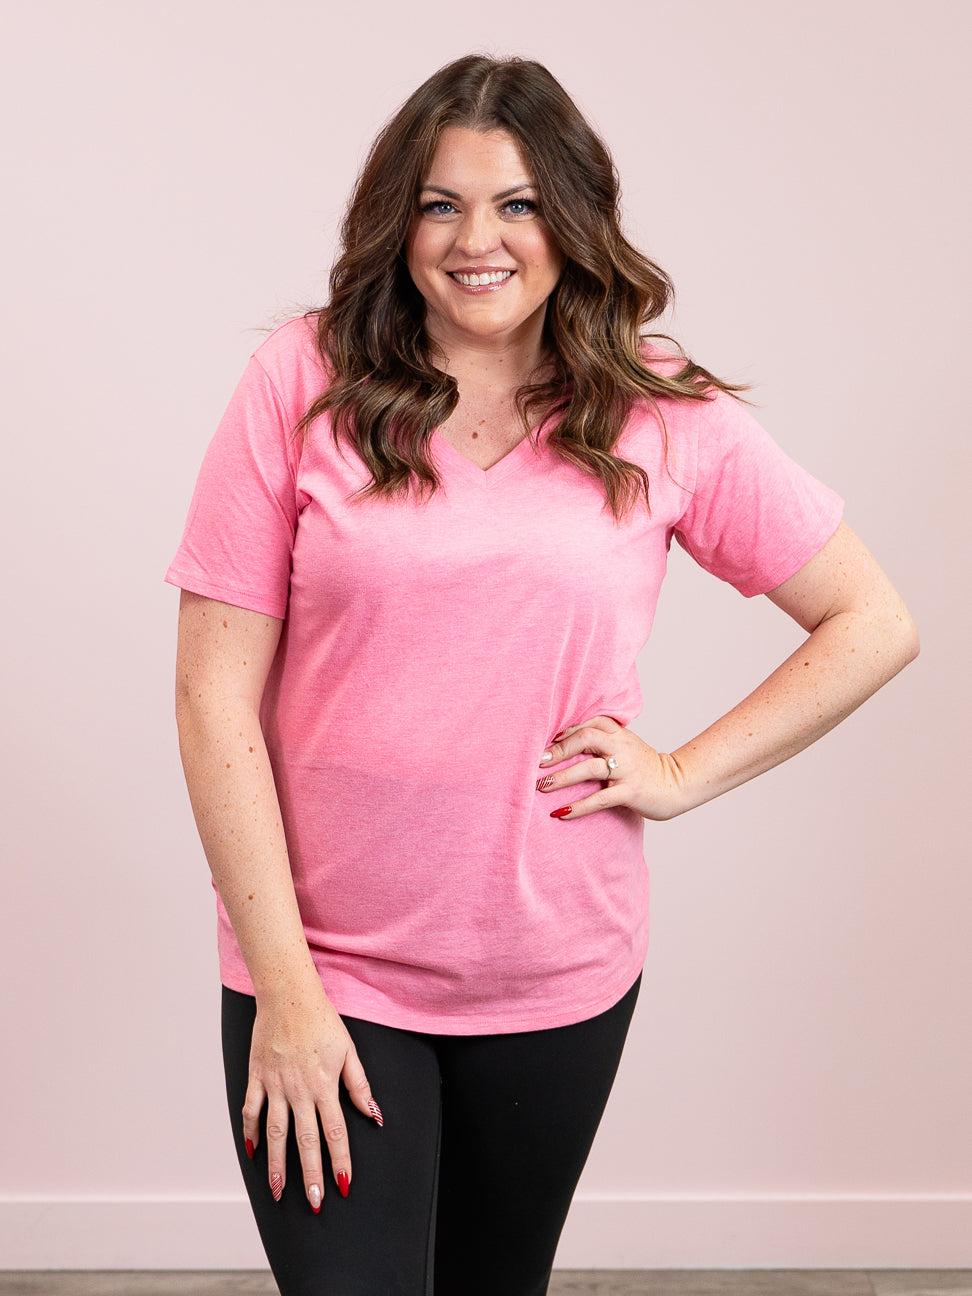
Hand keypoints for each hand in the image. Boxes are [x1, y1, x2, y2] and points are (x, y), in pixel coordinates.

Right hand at [242, 979, 381, 1210]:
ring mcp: (276, 1084)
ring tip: (278, 1191)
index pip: (335, 1131)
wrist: (288, 995)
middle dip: (310, 1174)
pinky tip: (253, 1153)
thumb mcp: (348, 1050)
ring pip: (276, 1132)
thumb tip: (373, 1115)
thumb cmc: (322, 1020)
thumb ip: (359, 1085)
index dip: (340, 1160)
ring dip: (278, 1164)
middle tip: (314, 1201)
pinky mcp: (257, 1076)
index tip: (342, 1186)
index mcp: (325, 1085)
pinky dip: (250, 1132)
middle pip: (305, 1140)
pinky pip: (251, 1109)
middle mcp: (300, 1090)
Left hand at [538, 715, 687, 821]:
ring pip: (588, 768)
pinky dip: (578, 806)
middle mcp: (621, 747)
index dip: (563, 732)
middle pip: (585, 739)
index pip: (587, 724)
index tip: (542, 742)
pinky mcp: (630, 791)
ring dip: (561, 778)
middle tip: (537, 763)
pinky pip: (599, 799)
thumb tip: (561, 740)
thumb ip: (601, 739)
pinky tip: (560, 813)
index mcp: (618, 733)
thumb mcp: (624, 744)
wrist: (677, 784)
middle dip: (558, 751)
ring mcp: (626, 769)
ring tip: (541, 787)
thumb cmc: (642, 766)